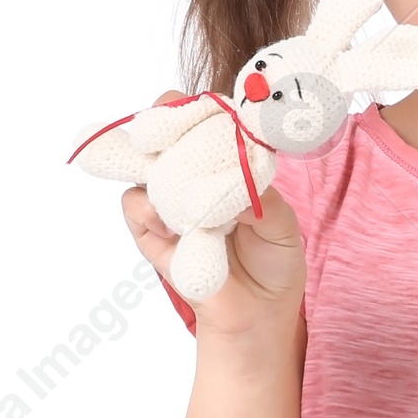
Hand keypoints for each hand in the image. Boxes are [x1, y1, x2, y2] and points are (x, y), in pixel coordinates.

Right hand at [121, 90, 305, 340]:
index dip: (198, 107)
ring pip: (140, 163)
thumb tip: (232, 175)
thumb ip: (259, 195)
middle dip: (161, 119)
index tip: (207, 106)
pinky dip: (151, 209)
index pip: (202, 118)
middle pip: (160, 129)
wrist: (259, 311)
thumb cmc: (274, 258)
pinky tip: (175, 225)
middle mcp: (189, 173)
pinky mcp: (150, 231)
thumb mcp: (281, 223)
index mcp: (222, 160)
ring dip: (158, 164)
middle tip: (169, 122)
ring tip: (184, 184)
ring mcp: (165, 200)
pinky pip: (136, 206)